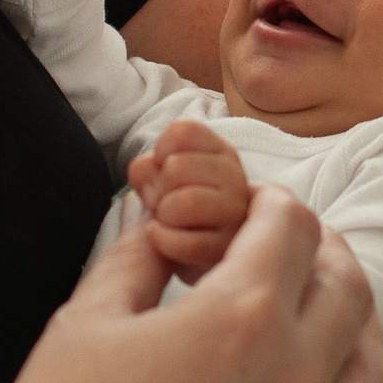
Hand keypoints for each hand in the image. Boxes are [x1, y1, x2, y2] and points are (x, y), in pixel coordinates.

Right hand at [0, 188, 382, 382]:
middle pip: (349, 290)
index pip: (294, 230)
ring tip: (323, 322)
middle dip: (324, 255)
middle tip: (294, 254)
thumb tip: (161, 222)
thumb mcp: (89, 316)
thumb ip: (140, 256)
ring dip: (354, 331)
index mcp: (239, 317)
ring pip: (373, 371)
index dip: (275, 206)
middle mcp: (292, 382)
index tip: (259, 209)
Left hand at [126, 119, 250, 278]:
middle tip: (164, 200)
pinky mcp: (224, 247)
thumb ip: (147, 167)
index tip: (163, 167)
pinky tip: (161, 236)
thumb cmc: (178, 207)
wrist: (198, 251)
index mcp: (222, 152)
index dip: (161, 149)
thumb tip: (150, 176)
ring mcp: (234, 214)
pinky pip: (184, 241)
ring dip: (162, 214)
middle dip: (158, 187)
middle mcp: (235, 177)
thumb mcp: (163, 178)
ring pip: (183, 203)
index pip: (183, 131)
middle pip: (176, 167)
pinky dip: (161, 239)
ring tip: (167, 219)